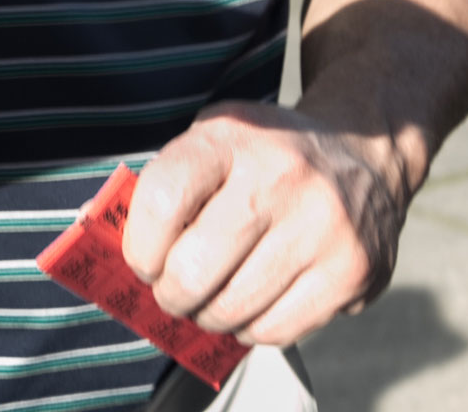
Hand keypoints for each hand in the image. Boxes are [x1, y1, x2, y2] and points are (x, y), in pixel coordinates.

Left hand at [122, 101, 407, 347]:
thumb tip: (104, 241)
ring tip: (214, 294)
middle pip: (193, 271)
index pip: (162, 199)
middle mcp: (280, 175)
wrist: (364, 151)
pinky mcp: (352, 271)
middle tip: (174, 289)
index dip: (140, 245)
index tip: (145, 257)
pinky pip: (276, 331)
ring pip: (232, 310)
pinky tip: (255, 299)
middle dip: (170, 293)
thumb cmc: (265, 155)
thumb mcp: (215, 138)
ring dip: (209, 314)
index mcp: (232, 135)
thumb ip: (166, 183)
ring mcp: (321, 226)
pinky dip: (252, 327)